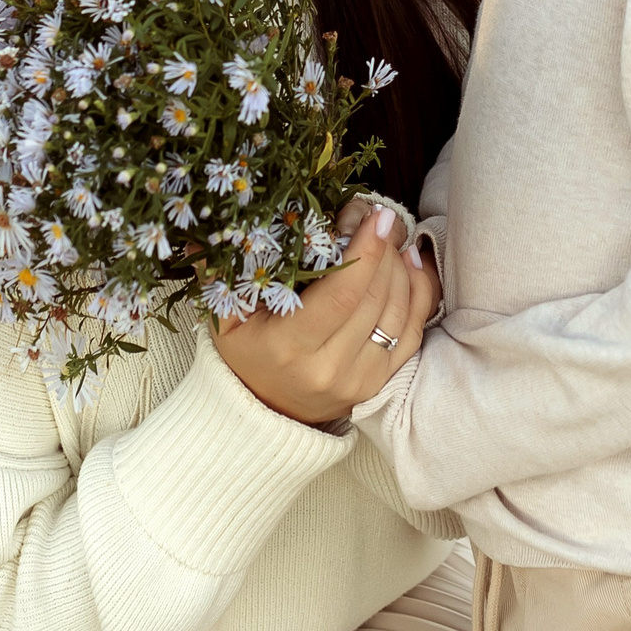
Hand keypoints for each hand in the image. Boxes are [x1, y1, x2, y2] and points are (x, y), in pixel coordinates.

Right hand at [214, 207, 432, 425]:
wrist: (263, 414)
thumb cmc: (245, 353)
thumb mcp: (225, 314)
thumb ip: (223, 268)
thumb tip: (212, 219)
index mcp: (288, 347)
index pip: (341, 294)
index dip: (365, 252)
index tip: (374, 216)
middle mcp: (327, 369)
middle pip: (374, 298)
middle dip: (384, 251)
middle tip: (381, 219)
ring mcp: (358, 380)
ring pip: (398, 312)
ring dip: (401, 268)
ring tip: (394, 238)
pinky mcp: (379, 384)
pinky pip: (413, 334)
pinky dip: (418, 294)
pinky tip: (410, 265)